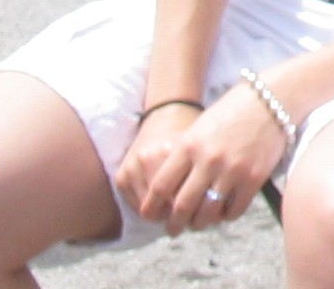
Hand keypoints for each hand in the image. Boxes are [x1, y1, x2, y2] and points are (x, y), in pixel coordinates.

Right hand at [115, 101, 202, 220]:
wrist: (167, 116)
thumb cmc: (191, 137)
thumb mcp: (201, 152)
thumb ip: (204, 178)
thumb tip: (212, 213)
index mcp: (174, 150)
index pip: (183, 197)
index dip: (193, 211)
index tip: (201, 216)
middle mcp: (151, 158)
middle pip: (164, 205)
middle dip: (177, 217)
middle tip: (188, 218)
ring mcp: (134, 166)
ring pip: (148, 209)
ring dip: (161, 214)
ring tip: (174, 210)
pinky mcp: (121, 175)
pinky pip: (135, 205)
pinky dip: (148, 208)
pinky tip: (160, 202)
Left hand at [119, 82, 290, 235]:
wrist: (273, 98)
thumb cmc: (234, 109)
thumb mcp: (201, 126)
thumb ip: (186, 154)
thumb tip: (172, 187)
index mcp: (190, 145)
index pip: (161, 186)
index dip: (151, 206)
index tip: (150, 215)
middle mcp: (208, 160)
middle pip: (182, 206)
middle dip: (174, 224)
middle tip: (173, 230)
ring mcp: (232, 170)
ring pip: (207, 213)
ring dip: (200, 223)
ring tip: (198, 223)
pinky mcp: (254, 178)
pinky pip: (234, 210)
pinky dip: (226, 216)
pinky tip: (224, 212)